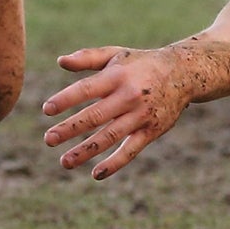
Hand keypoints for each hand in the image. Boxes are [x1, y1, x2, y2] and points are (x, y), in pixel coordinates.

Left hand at [41, 44, 196, 177]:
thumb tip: (60, 62)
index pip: (86, 89)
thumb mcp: (115, 54)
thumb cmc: (140, 63)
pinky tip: (96, 174)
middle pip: (95, 116)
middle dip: (70, 129)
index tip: (46, 110)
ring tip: (64, 162)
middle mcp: (128, 96)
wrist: (182, 73)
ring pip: (109, 137)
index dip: (66, 99)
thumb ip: (87, 58)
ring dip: (86, 151)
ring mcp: (141, 116)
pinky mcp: (152, 131)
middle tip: (48, 139)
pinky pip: (131, 150)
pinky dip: (114, 163)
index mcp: (116, 76)